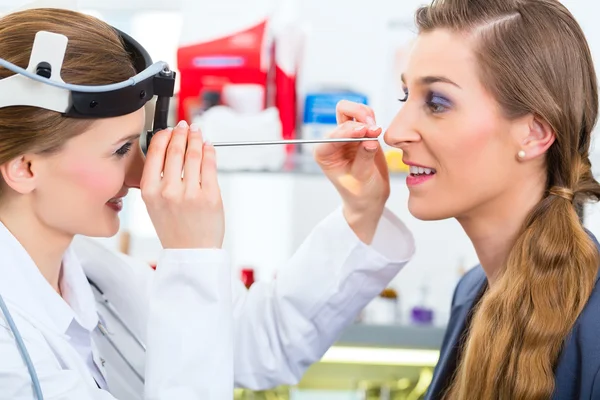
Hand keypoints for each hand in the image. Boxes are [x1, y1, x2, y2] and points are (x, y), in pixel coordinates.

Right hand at [140, 120, 224, 248]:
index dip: (163, 136)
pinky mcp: (211, 196)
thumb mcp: (154, 205)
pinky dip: (210, 151)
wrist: (191, 253)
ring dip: (196, 138)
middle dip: (182, 133)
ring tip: (198, 132)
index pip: (155, 153)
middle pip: (176, 150)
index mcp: (150, 192)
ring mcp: (191, 193)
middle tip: (185, 126)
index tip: (169, 130)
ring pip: (194, 154)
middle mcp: (169, 191)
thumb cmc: (174, 230)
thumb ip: (157, 179)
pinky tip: (208, 146)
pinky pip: (210, 166)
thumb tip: (168, 149)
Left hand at [314, 100, 388, 243]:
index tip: (364, 131)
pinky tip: (378, 130)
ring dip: (366, 115)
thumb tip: (371, 139)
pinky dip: (372, 118)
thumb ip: (365, 157)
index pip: (333, 135)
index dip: (349, 130)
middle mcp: (333, 141)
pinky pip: (365, 116)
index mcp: (324, 153)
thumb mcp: (361, 178)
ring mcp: (347, 135)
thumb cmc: (360, 193)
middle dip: (359, 118)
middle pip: (342, 113)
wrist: (370, 198)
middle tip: (374, 128)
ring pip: (353, 111)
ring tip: (377, 130)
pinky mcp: (360, 133)